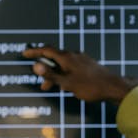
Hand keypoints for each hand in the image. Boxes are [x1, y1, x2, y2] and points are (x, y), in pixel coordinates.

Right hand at [23, 45, 137, 103]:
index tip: (25, 53)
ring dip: (55, 74)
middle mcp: (74, 55)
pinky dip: (63, 74)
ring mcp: (81, 59)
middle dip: (45, 69)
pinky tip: (65, 84)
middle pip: (54, 58)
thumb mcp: (66, 83)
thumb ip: (50, 75)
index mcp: (67, 57)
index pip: (46, 50)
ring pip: (62, 64)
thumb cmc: (90, 86)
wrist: (112, 87)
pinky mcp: (87, 65)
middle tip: (41, 82)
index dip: (34, 52)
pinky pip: (70, 67)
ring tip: (51, 87)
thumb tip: (36, 66)